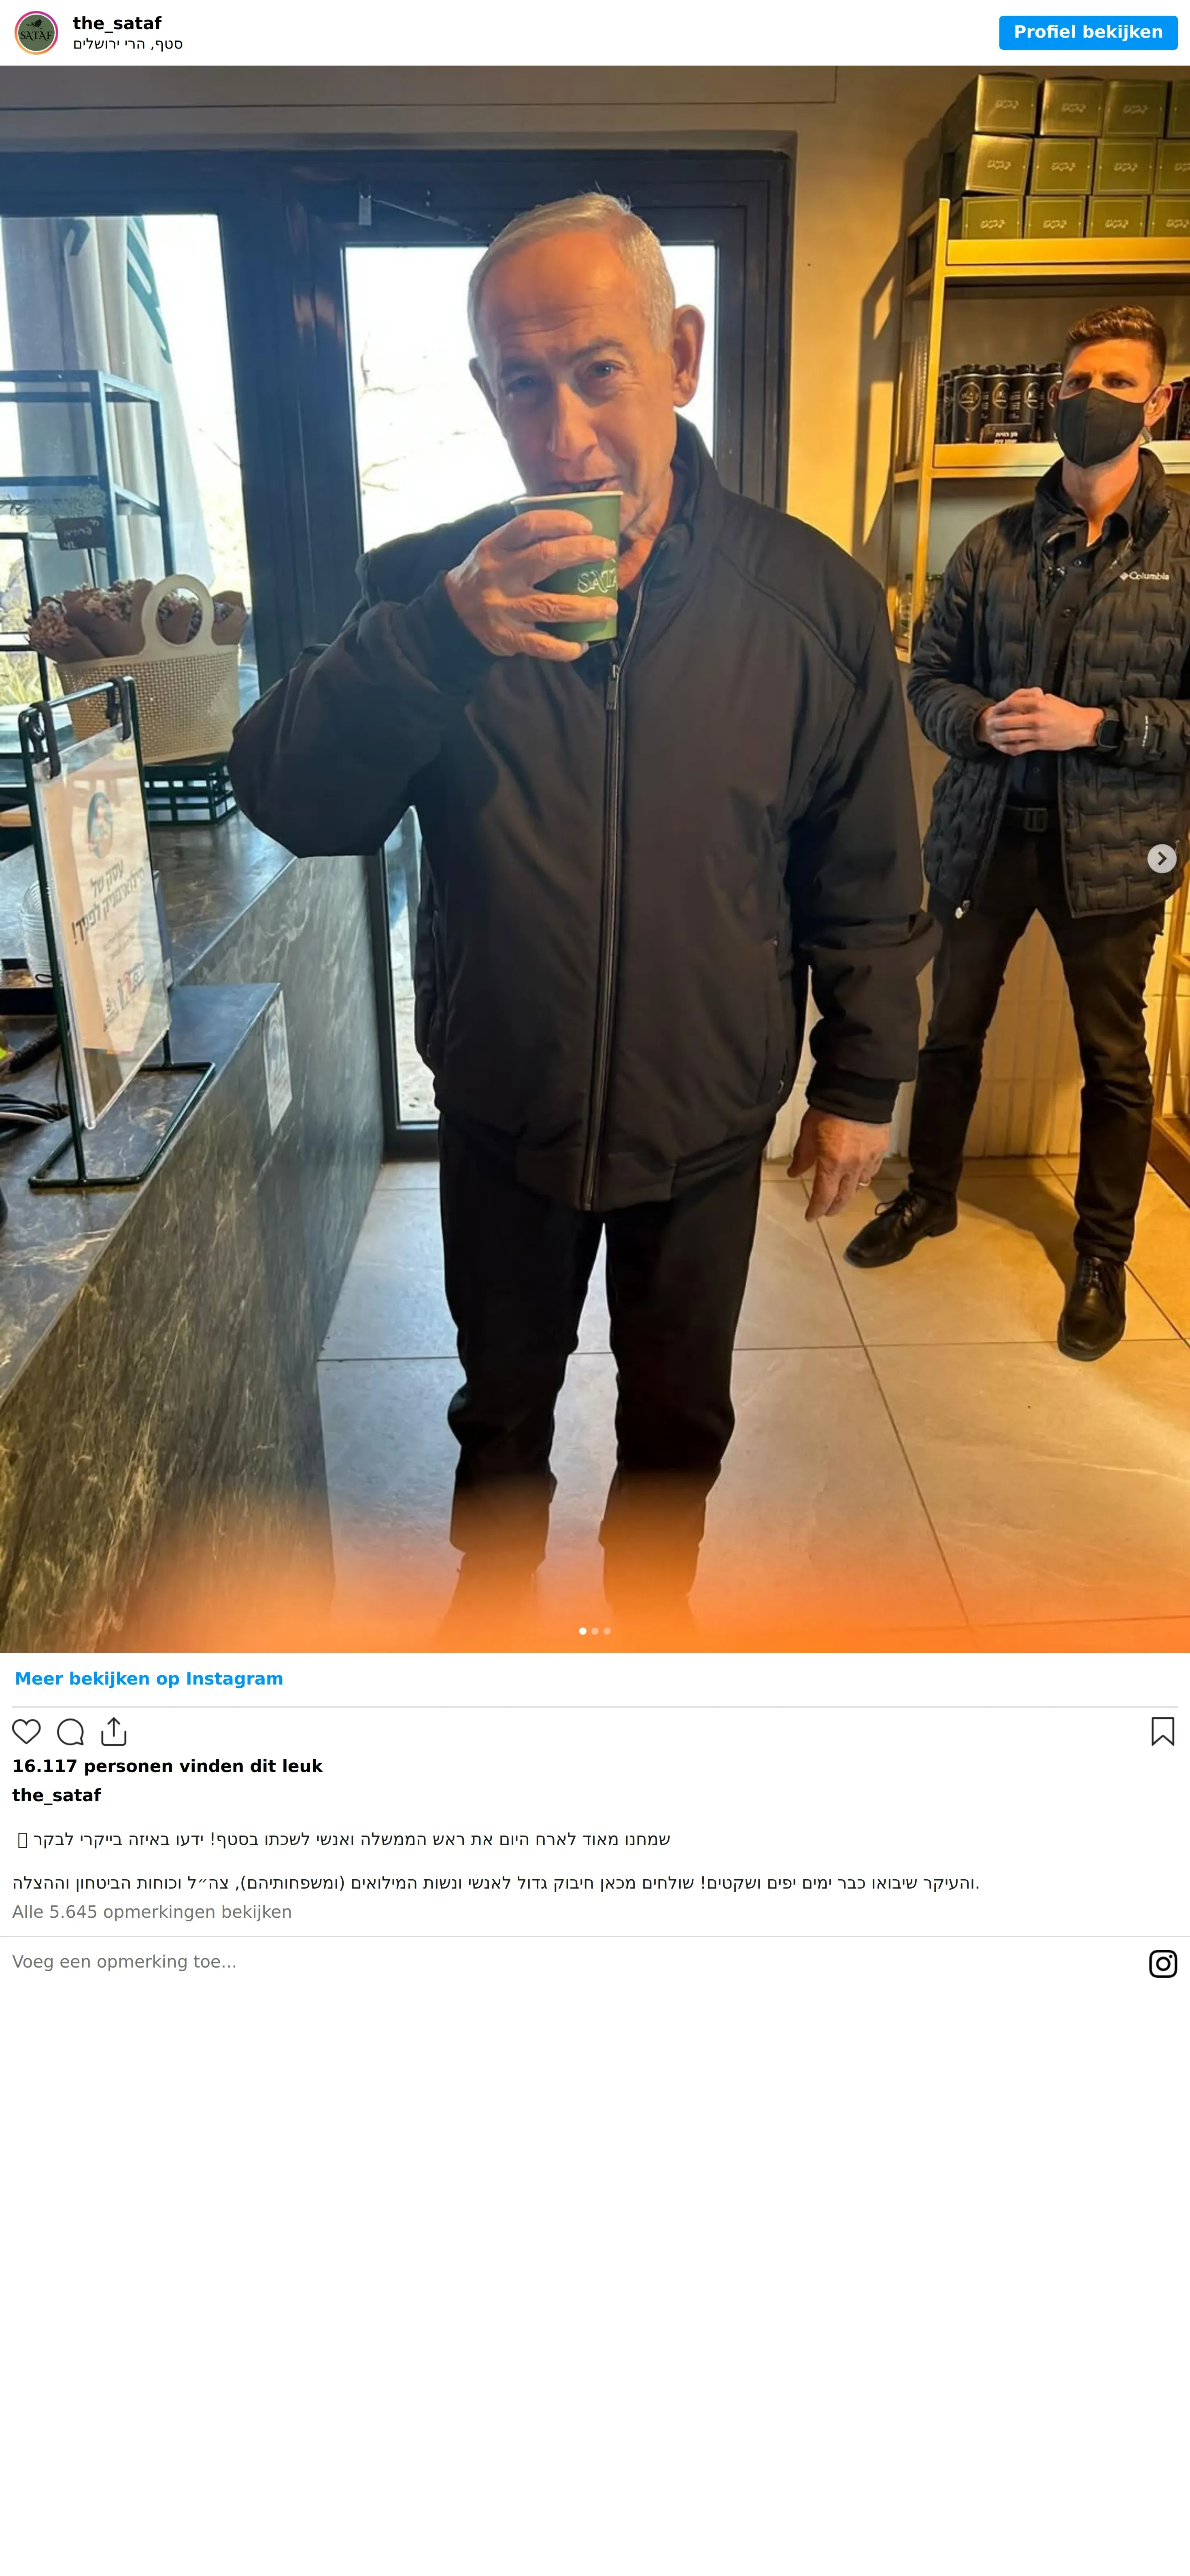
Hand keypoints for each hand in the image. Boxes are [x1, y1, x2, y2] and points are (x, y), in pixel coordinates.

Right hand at [444, 512, 617, 661]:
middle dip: (582, 553)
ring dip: (585, 608)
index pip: (529, 524)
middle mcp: (500, 574)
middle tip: (608, 552)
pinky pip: (542, 644)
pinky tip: (583, 645)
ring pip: (552, 606)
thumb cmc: (484, 576)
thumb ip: (523, 541)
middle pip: (545, 558)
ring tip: (610, 606)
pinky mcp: (508, 636)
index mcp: (495, 546)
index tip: (587, 525)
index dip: (561, 521)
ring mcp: (504, 607)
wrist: (452, 615)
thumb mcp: (493, 549)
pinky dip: (565, 648)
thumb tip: (573, 531)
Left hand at [788, 1109, 891, 1220]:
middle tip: (826, 1211)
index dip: (816, 1209)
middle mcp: (852, 1167)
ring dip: (849, 1192)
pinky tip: (859, 1174)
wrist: (858, 1090)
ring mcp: (869, 1160)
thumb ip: (802, 1156)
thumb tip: (794, 1173)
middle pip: (843, 1197)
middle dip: (833, 1207)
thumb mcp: (808, 1132)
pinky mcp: (881, 1150)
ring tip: (842, 1193)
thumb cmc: (827, 1109)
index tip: (810, 1216)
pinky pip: (872, 1170)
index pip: (824, 1197)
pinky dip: (863, 1176)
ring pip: (860, 1185)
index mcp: (831, 1165)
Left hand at [976, 688, 1102, 754]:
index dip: (1000, 706)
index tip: (995, 709)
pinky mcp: (1040, 744)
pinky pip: (1020, 748)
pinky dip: (1009, 748)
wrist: (1082, 727)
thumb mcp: (1051, 700)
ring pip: (1011, 736)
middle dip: (995, 723)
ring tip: (992, 736)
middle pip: (1008, 721)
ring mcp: (1037, 733)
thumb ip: (1036, 698)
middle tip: (988, 724)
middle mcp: (1036, 718)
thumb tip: (1022, 698)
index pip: (1013, 703)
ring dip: (999, 736)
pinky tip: (1003, 748)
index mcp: (1039, 704)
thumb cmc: (1067, 711)